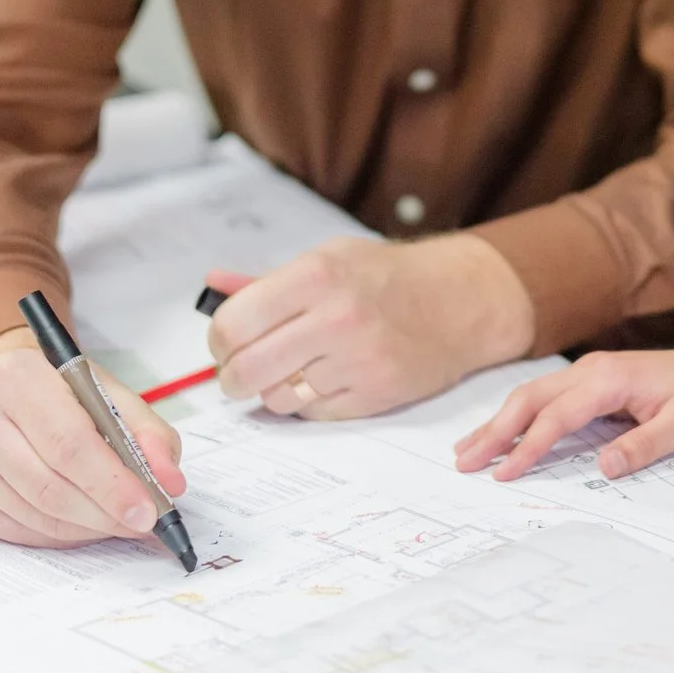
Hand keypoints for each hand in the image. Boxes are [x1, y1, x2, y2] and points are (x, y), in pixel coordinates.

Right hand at [0, 327, 187, 548]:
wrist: (21, 396)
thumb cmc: (71, 396)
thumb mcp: (115, 398)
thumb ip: (150, 435)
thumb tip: (170, 482)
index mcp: (18, 376)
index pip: (67, 442)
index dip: (110, 482)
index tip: (147, 509)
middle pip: (48, 482)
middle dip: (103, 511)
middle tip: (141, 523)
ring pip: (35, 512)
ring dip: (86, 527)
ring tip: (120, 521)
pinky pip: (18, 530)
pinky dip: (60, 535)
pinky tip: (86, 523)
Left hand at [206, 234, 533, 419]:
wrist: (459, 299)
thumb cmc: (388, 276)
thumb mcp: (329, 258)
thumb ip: (268, 279)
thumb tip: (213, 284)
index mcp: (316, 275)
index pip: (233, 324)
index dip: (218, 342)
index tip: (224, 345)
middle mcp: (337, 317)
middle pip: (247, 369)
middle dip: (232, 378)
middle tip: (239, 372)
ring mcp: (359, 359)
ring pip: (278, 398)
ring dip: (273, 390)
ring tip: (290, 371)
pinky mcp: (377, 394)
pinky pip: (313, 414)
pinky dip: (308, 403)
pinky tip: (323, 379)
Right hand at [452, 345, 673, 480]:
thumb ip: (644, 445)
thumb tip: (603, 468)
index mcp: (610, 378)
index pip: (558, 415)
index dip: (528, 446)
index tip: (504, 473)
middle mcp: (592, 370)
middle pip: (530, 399)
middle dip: (494, 431)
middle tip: (464, 463)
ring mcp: (589, 374)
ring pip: (531, 397)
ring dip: (498, 423)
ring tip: (466, 451)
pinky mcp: (592, 384)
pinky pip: (546, 400)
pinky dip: (518, 417)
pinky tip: (501, 435)